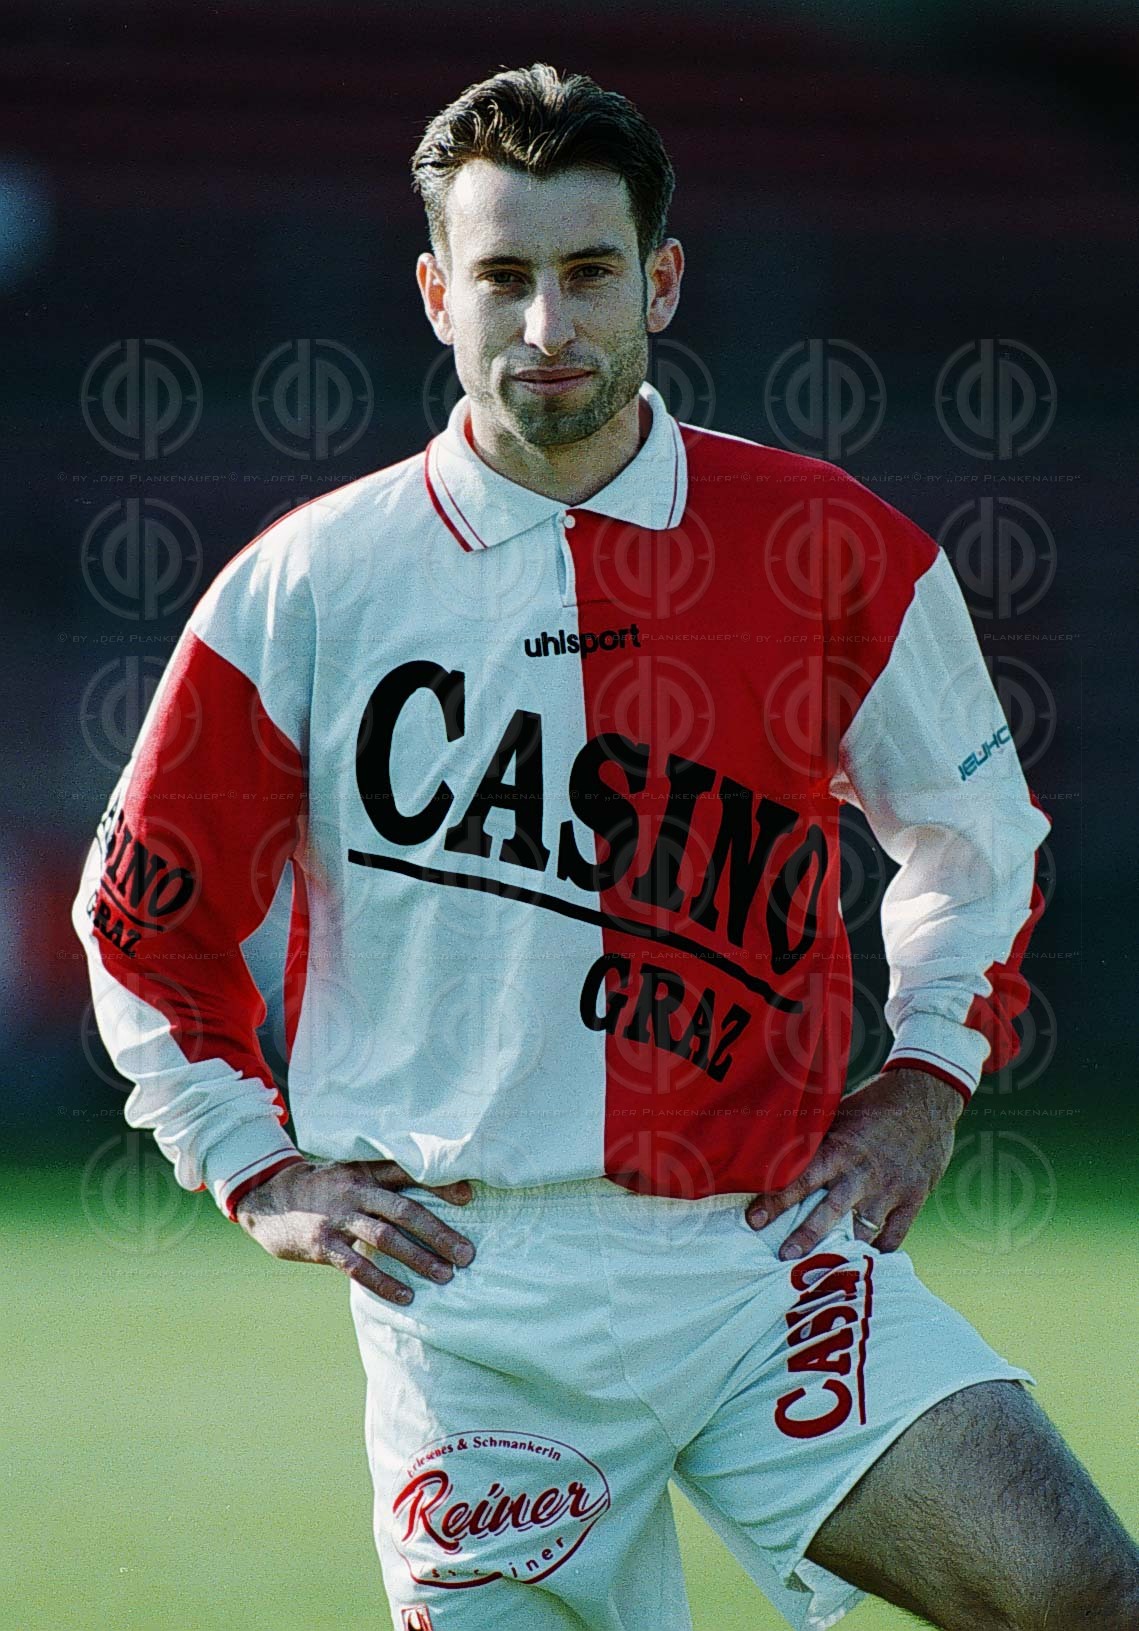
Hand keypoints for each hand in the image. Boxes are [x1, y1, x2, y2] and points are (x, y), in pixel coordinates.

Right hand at [234, 1158, 475, 1305]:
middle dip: (438, 1233)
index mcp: (366, 1170)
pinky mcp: (322, 1244)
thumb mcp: (351, 1175)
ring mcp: (338, 1217)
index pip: (409, 1173)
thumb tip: (433, 1204)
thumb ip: (384, 1184)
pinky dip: (384, 1282)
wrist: (269, 1201)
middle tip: (466, 1254)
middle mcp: (355, 1190)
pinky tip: (407, 1296)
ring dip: (419, 1259)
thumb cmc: (324, 1190)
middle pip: (404, 1210)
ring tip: (445, 1276)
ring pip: (385, 1238)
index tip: (469, 1198)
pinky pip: (357, 1266)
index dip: (440, 1183)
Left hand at [745, 1068, 965, 1258]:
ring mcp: (889, 1189)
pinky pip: (894, 1235)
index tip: (753, 1220)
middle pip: (828, 1211)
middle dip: (806, 1236)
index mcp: (839, 1148)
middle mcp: (862, 1172)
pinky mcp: (913, 1198)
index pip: (800, 1178)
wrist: (926, 1096)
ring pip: (862, 1230)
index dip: (775, 1201)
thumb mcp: (840, 1112)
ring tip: (825, 1271)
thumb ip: (815, 1137)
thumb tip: (775, 1148)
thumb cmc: (875, 1104)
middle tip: (784, 1258)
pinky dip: (879, 1250)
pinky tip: (863, 1260)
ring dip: (843, 1250)